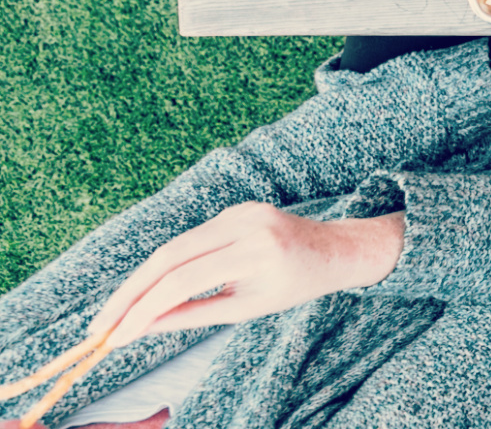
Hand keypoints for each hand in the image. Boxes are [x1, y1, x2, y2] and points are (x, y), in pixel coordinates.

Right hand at [84, 202, 403, 343]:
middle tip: (100, 325)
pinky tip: (146, 288)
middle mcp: (245, 224)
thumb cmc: (296, 285)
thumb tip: (141, 327)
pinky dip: (165, 263)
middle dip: (129, 292)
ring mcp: (240, 210)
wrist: (336, 249)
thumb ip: (193, 315)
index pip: (184, 280)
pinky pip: (191, 237)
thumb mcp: (246, 308)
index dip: (143, 309)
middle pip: (170, 255)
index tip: (115, 337)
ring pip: (175, 245)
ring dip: (140, 278)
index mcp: (255, 251)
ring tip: (115, 312)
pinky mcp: (236, 208)